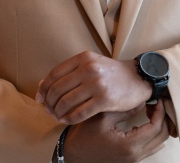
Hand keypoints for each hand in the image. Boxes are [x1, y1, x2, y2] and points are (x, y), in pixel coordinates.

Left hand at [36, 51, 151, 123]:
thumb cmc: (111, 74)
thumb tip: (42, 85)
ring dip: (58, 113)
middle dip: (49, 103)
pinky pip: (79, 113)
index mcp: (84, 58)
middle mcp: (89, 69)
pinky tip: (67, 120)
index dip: (44, 89)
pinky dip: (69, 119)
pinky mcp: (104, 99)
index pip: (54, 74)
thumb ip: (69, 73)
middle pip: (57, 90)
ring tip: (58, 116)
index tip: (40, 99)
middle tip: (49, 110)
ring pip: (66, 103)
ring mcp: (97, 84)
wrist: (138, 78)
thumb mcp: (91, 65)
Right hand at [61, 100, 169, 162]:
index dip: (160, 111)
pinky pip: (150, 147)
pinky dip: (152, 134)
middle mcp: (134, 156)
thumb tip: (143, 100)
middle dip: (162, 118)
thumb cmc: (84, 135)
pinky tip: (142, 122)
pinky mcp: (130, 160)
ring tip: (150, 111)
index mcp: (129, 145)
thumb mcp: (102, 117)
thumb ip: (124, 109)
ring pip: (158, 143)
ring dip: (158, 126)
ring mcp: (133, 160)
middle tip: (155, 104)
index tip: (156, 99)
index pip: (156, 127)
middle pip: (162, 136)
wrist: (72, 154)